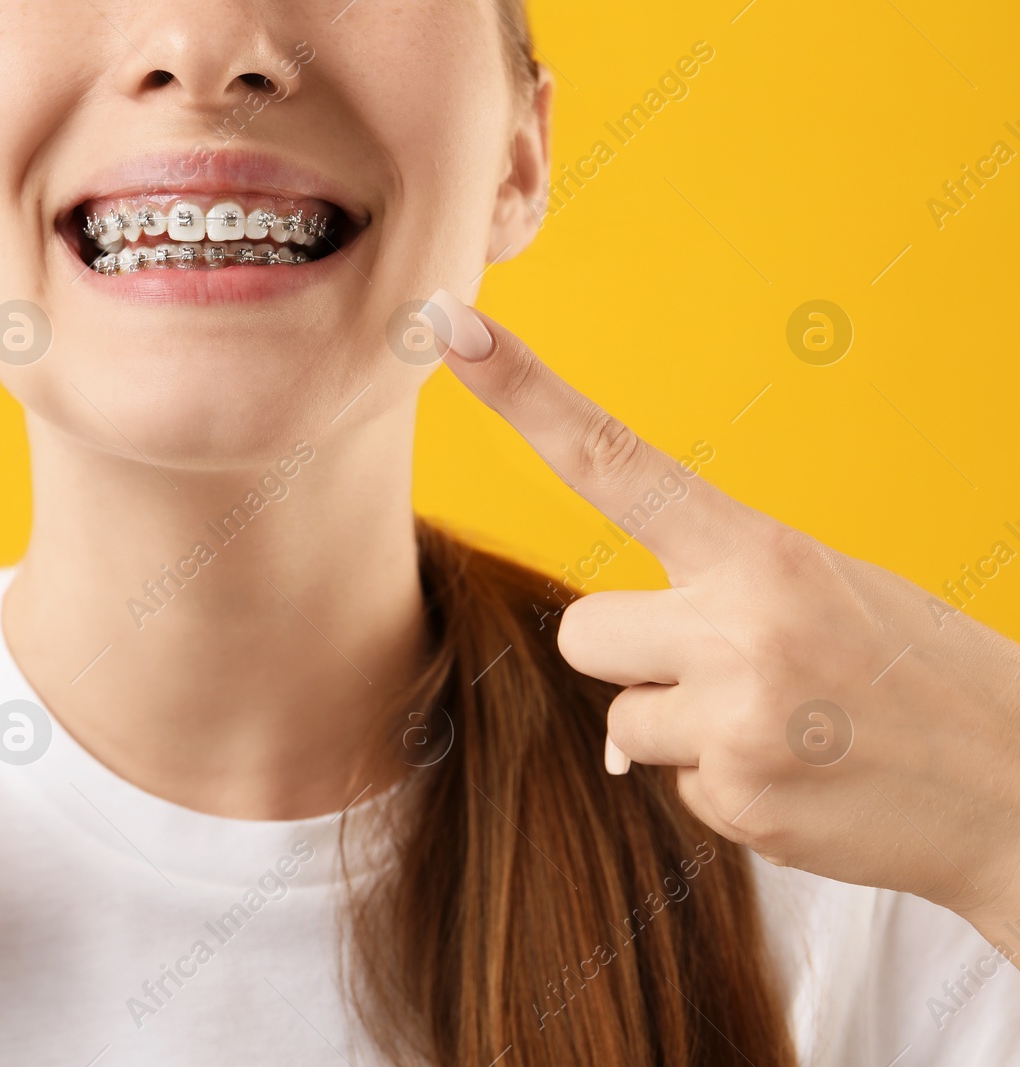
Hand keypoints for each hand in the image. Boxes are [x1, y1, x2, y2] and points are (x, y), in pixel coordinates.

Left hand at [426, 288, 1019, 947]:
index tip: (450, 329)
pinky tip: (804, 779)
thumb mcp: (823, 594)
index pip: (614, 458)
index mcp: (762, 551)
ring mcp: (736, 719)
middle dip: (632, 655)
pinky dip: (722, 785)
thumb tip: (610, 696)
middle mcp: (741, 625)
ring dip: (679, 729)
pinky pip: (670, 784)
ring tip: (787, 728)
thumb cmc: (912, 675)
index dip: (524, 395)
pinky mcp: (738, 799)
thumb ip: (708, 607)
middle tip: (739, 671)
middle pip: (582, 630)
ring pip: (619, 720)